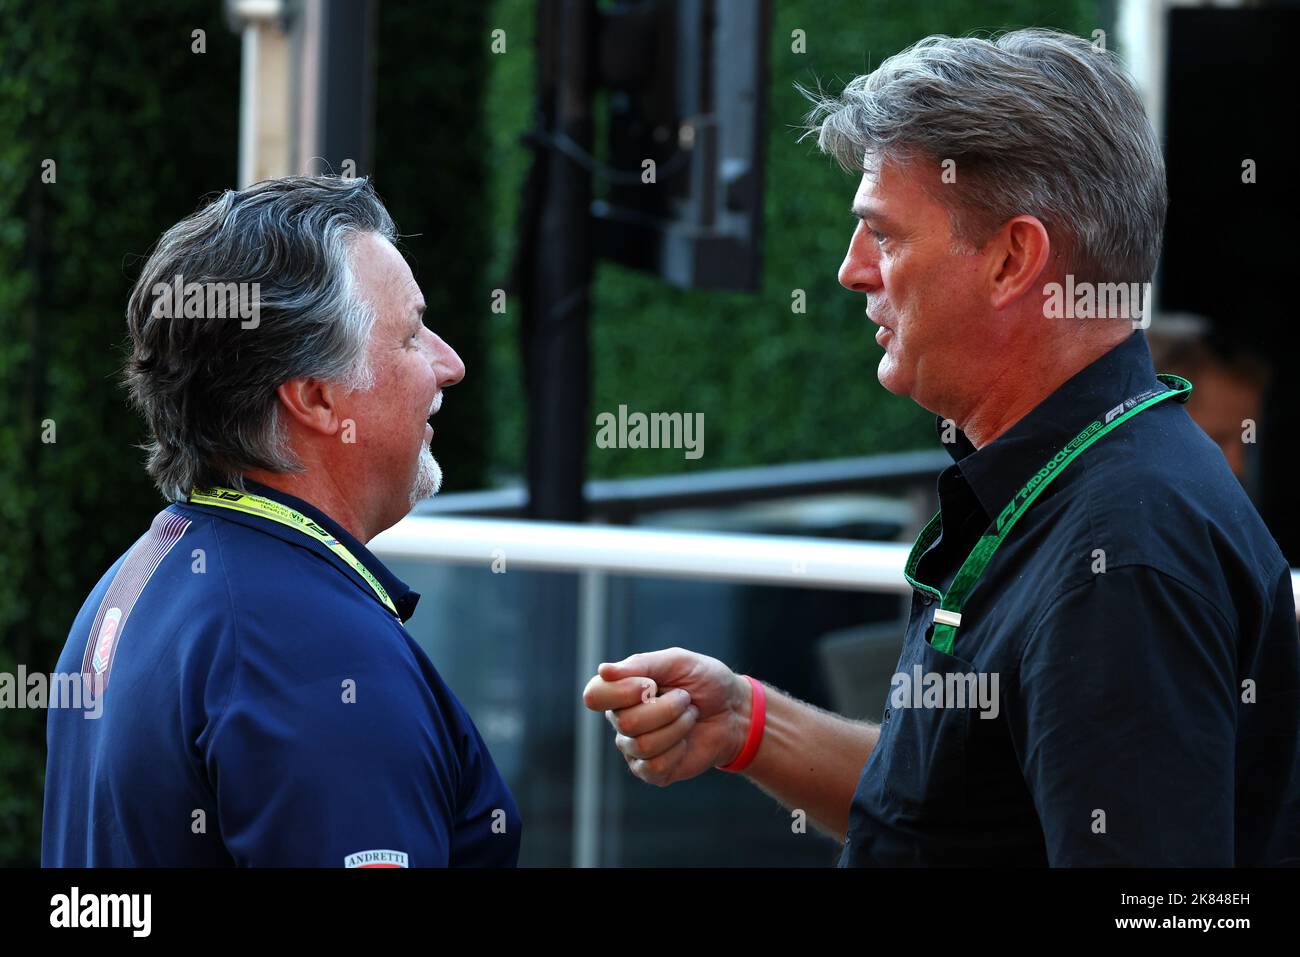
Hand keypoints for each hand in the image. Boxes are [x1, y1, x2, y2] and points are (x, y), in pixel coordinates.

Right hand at [582, 647, 752, 786]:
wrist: (734, 711)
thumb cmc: (705, 681)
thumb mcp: (677, 662)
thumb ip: (640, 664)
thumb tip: (603, 670)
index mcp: (621, 690)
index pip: (595, 695)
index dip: (623, 692)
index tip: (651, 685)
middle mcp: (621, 720)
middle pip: (626, 722)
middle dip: (666, 708)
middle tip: (685, 699)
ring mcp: (634, 748)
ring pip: (643, 745)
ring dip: (677, 727)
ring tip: (689, 716)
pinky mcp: (651, 771)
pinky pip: (654, 766)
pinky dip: (678, 750)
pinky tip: (685, 742)